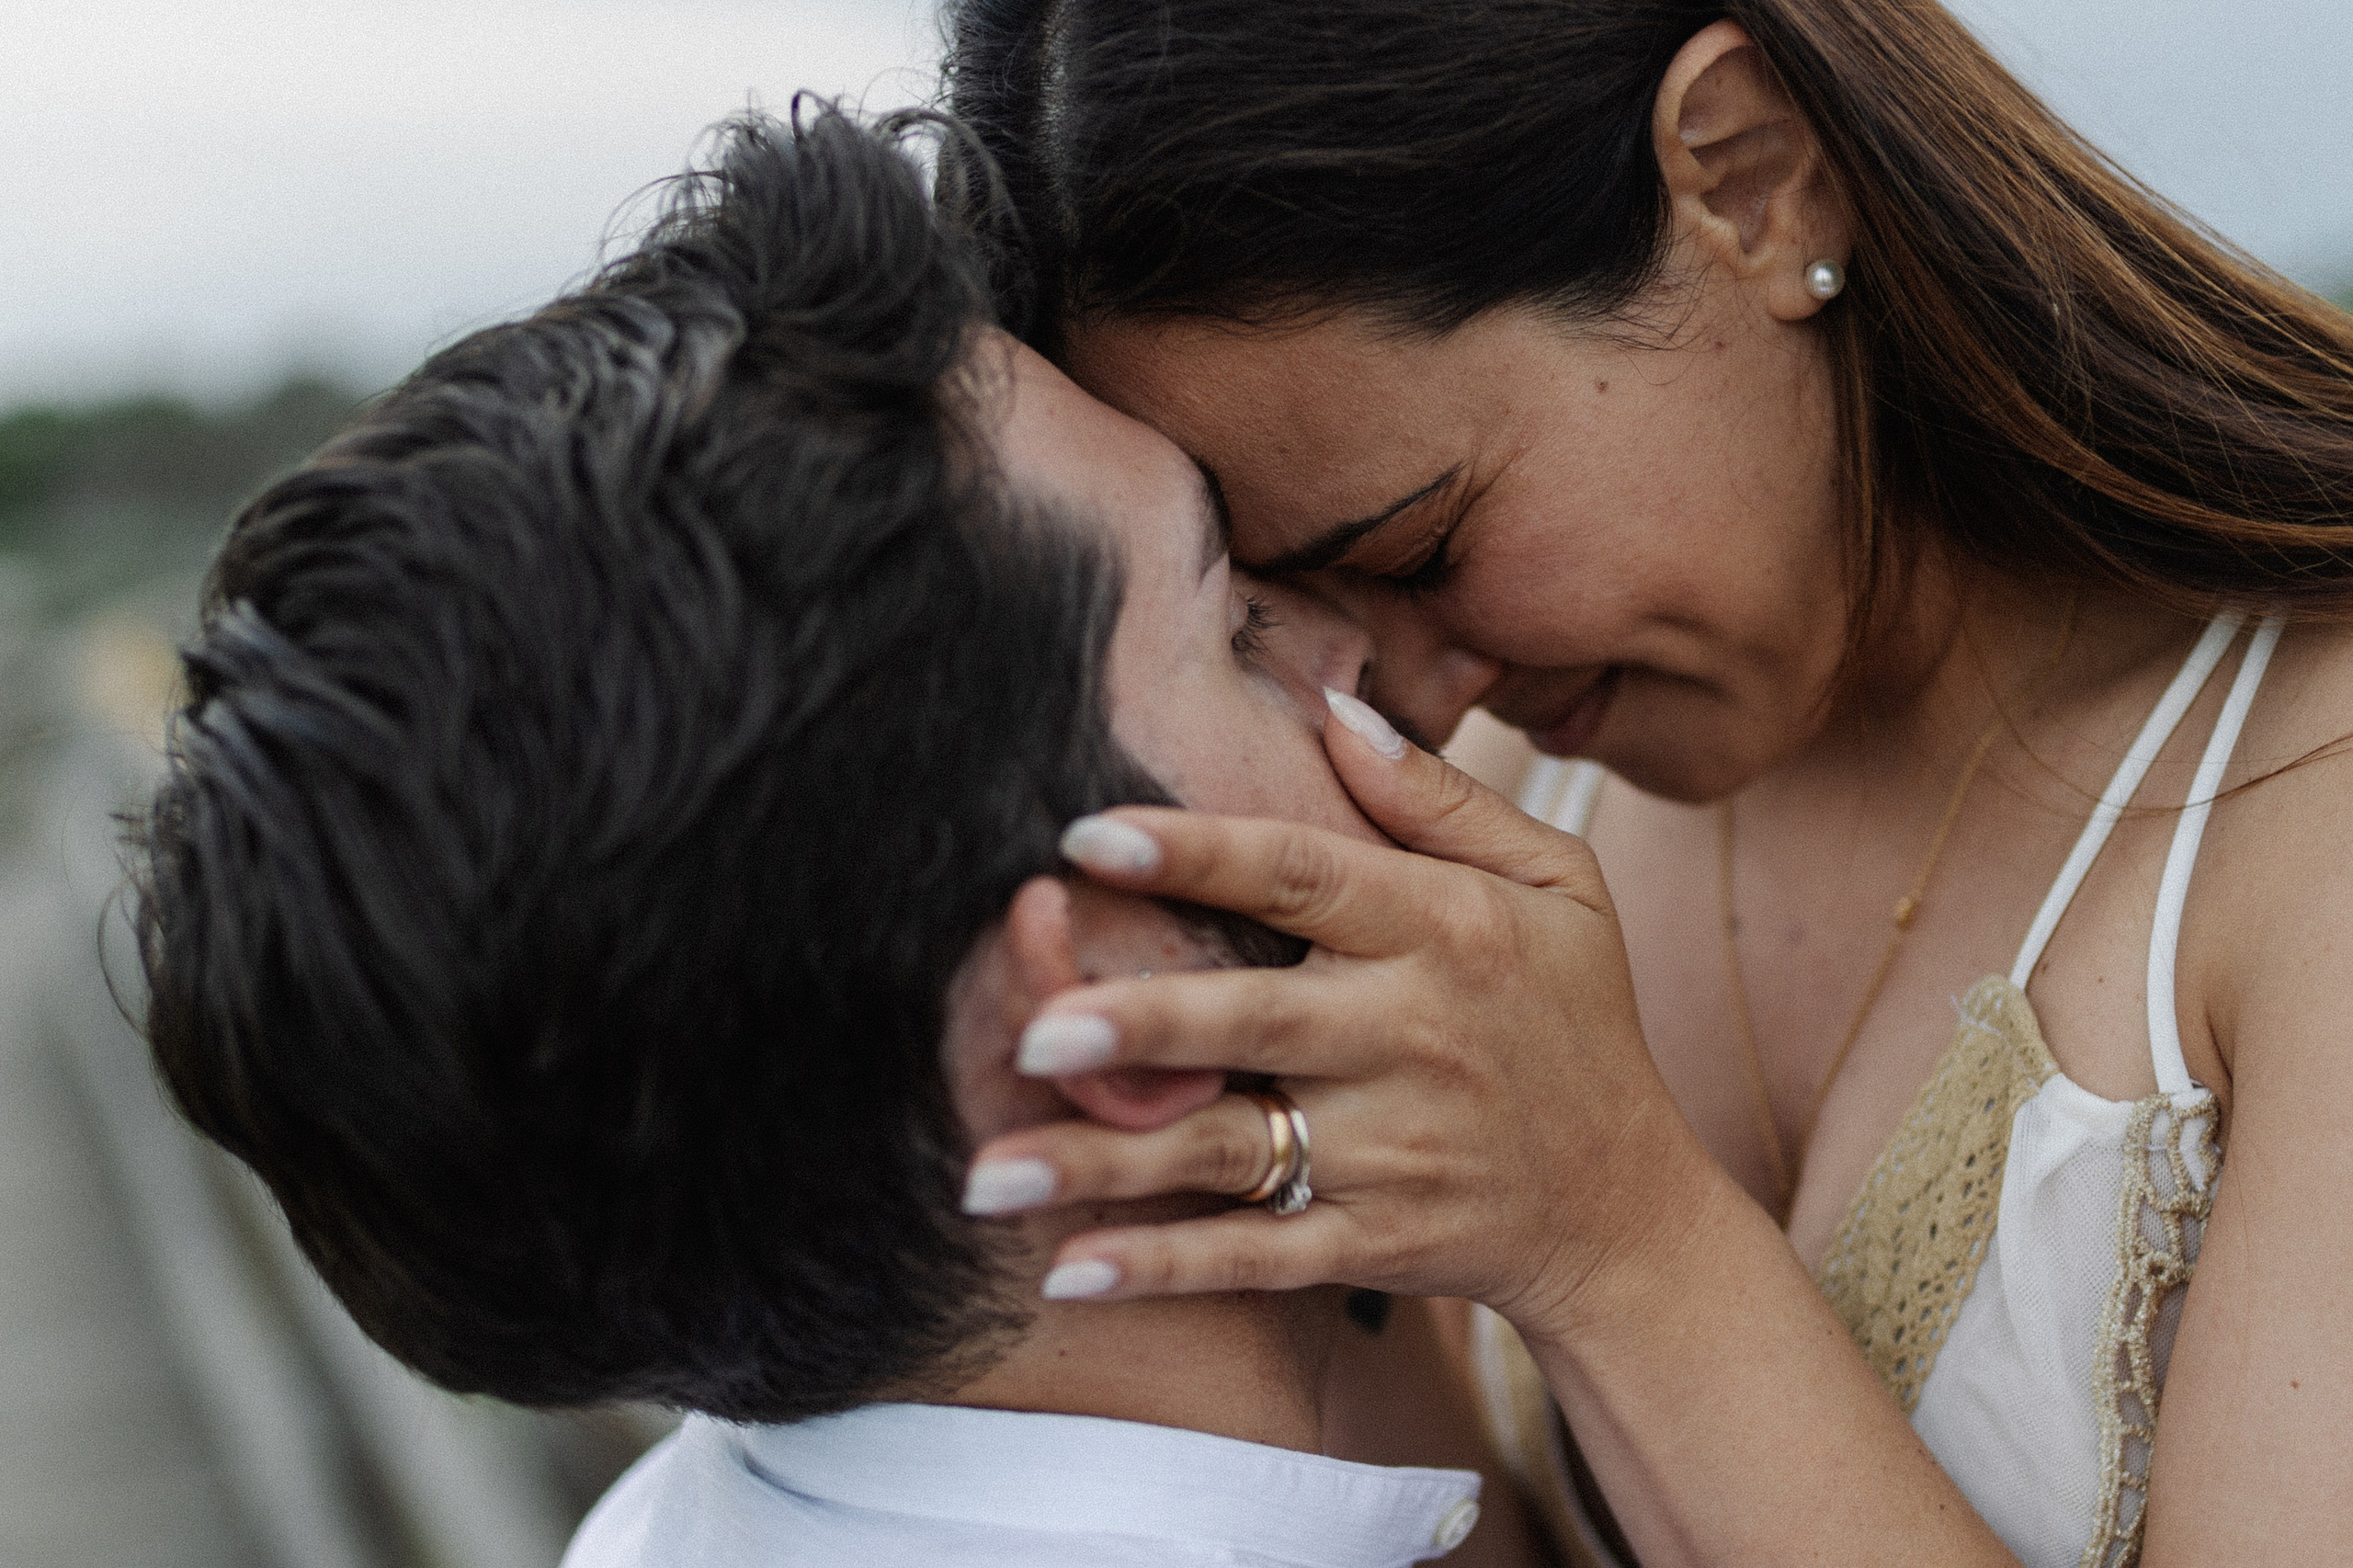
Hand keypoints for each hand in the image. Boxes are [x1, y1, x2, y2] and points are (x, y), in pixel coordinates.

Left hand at [964, 692, 1719, 1334]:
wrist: (1625, 1208)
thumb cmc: (1574, 1020)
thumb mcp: (1558, 884)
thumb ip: (1440, 798)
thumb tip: (1333, 709)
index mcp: (1443, 930)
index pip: (1303, 874)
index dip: (1196, 853)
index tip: (1084, 834)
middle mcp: (1410, 1037)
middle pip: (1252, 1018)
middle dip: (1140, 1024)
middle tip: (1026, 1029)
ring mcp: (1389, 1151)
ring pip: (1229, 1150)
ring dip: (1106, 1166)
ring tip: (987, 1173)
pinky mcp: (1372, 1242)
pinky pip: (1254, 1256)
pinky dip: (1162, 1268)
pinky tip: (1067, 1275)